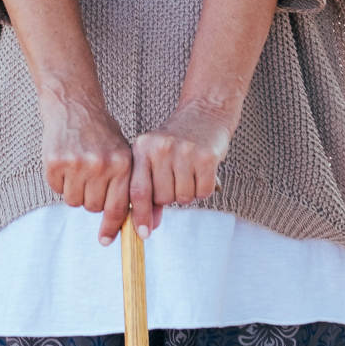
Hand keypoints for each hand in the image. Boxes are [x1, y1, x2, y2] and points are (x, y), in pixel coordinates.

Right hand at [39, 95, 134, 245]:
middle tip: (89, 179)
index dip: (112, 227)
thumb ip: (124, 183)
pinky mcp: (55, 162)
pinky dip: (59, 181)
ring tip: (77, 169)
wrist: (73, 104)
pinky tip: (64, 162)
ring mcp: (77, 164)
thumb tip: (129, 218)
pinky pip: (57, 189)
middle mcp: (101, 165)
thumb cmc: (100, 131)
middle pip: (93, 207)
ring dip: (74, 191)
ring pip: (74, 201)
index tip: (106, 241)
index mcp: (122, 164)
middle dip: (90, 199)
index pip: (118, 208)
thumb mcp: (121, 152)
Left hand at [129, 101, 234, 236]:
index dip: (139, 216)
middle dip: (170, 197)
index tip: (142, 234)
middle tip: (176, 178)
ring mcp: (184, 151)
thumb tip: (147, 226)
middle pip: (163, 198)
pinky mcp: (207, 156)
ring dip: (188, 192)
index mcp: (142, 148)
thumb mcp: (155, 158)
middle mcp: (161, 148)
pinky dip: (204, 189)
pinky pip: (203, 192)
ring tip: (188, 172)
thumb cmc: (176, 140)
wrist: (205, 111)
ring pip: (183, 198)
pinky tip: (202, 171)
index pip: (138, 191)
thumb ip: (149, 190)